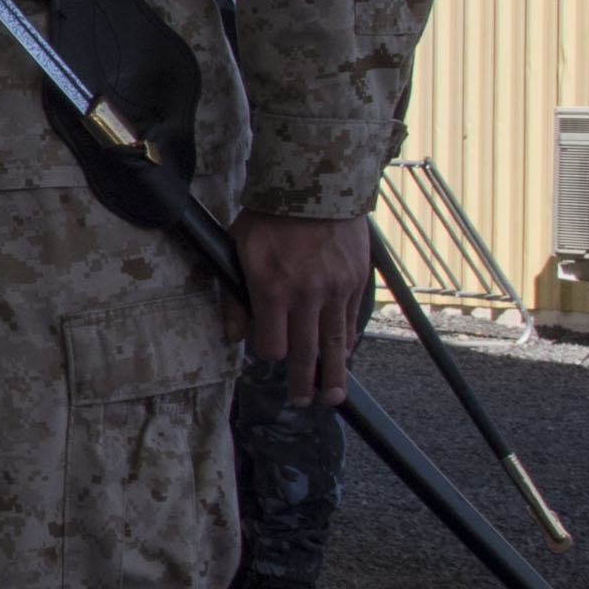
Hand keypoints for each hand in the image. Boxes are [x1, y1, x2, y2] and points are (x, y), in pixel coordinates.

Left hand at [230, 212, 369, 406]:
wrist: (316, 185)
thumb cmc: (270, 217)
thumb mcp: (239, 250)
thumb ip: (235, 297)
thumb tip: (233, 337)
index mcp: (273, 289)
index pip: (272, 345)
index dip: (268, 353)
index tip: (267, 352)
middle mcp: (306, 295)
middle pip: (306, 353)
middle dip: (303, 382)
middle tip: (303, 404)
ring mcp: (335, 290)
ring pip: (334, 343)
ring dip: (334, 374)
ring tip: (333, 397)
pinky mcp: (356, 282)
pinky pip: (351, 321)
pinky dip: (347, 341)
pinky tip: (344, 356)